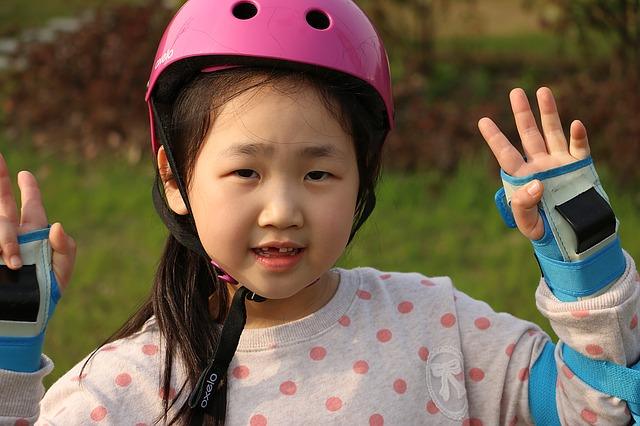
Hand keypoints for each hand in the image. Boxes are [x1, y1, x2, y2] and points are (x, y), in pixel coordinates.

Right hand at [0, 153, 75, 289]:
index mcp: (33, 234)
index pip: (32, 206)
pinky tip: (4, 261)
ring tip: (10, 264)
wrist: (21, 320)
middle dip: (0, 181)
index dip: (28, 189)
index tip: (25, 174)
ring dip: (4, 240)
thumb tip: (57, 224)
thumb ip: (66, 249)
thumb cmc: (46, 296)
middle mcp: (12, 235)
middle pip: (3, 202)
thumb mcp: (62, 273)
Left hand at [478, 87, 590, 240]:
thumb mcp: (528, 224)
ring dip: (548, 113)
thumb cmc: (543, 230)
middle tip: (515, 92)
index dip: (495, 137)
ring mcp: (558, 163)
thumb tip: (535, 183)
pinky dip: (578, 136)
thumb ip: (524, 206)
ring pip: (552, 132)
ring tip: (542, 90)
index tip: (483, 120)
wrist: (571, 236)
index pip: (505, 154)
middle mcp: (539, 164)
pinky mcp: (579, 166)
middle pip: (528, 134)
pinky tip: (575, 124)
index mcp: (521, 177)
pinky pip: (579, 147)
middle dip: (522, 113)